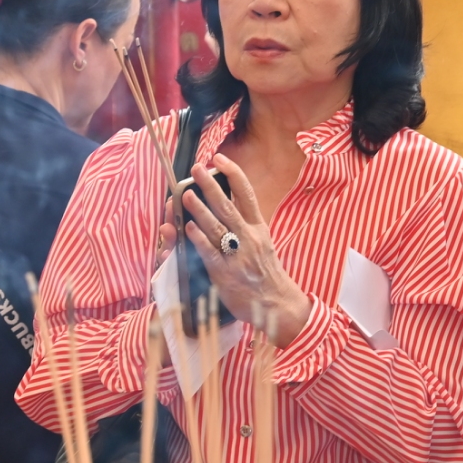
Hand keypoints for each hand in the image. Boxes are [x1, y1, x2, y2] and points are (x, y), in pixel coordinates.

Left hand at [173, 154, 311, 342]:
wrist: (277, 304)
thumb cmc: (267, 274)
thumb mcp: (264, 244)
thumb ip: (246, 226)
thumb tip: (224, 206)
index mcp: (259, 228)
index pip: (247, 194)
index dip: (233, 174)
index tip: (219, 158)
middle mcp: (249, 238)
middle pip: (227, 206)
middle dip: (210, 185)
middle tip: (196, 169)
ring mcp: (237, 256)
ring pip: (216, 226)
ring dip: (199, 209)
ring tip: (185, 194)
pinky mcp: (225, 274)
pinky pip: (209, 253)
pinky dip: (198, 240)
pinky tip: (187, 228)